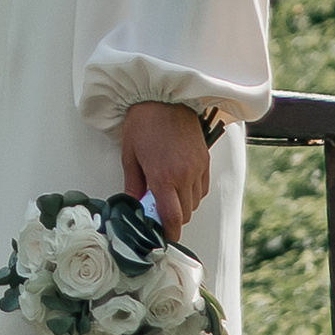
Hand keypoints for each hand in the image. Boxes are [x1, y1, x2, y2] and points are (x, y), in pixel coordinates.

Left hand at [119, 100, 211, 239]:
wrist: (164, 96)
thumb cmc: (143, 122)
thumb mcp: (129, 155)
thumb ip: (133, 185)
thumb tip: (134, 206)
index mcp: (163, 177)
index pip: (173, 218)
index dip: (169, 233)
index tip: (162, 238)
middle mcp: (184, 176)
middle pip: (185, 214)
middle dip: (173, 219)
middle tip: (157, 212)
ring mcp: (198, 168)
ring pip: (195, 203)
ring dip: (183, 206)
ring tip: (167, 195)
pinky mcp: (205, 161)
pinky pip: (202, 188)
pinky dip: (192, 193)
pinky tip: (179, 184)